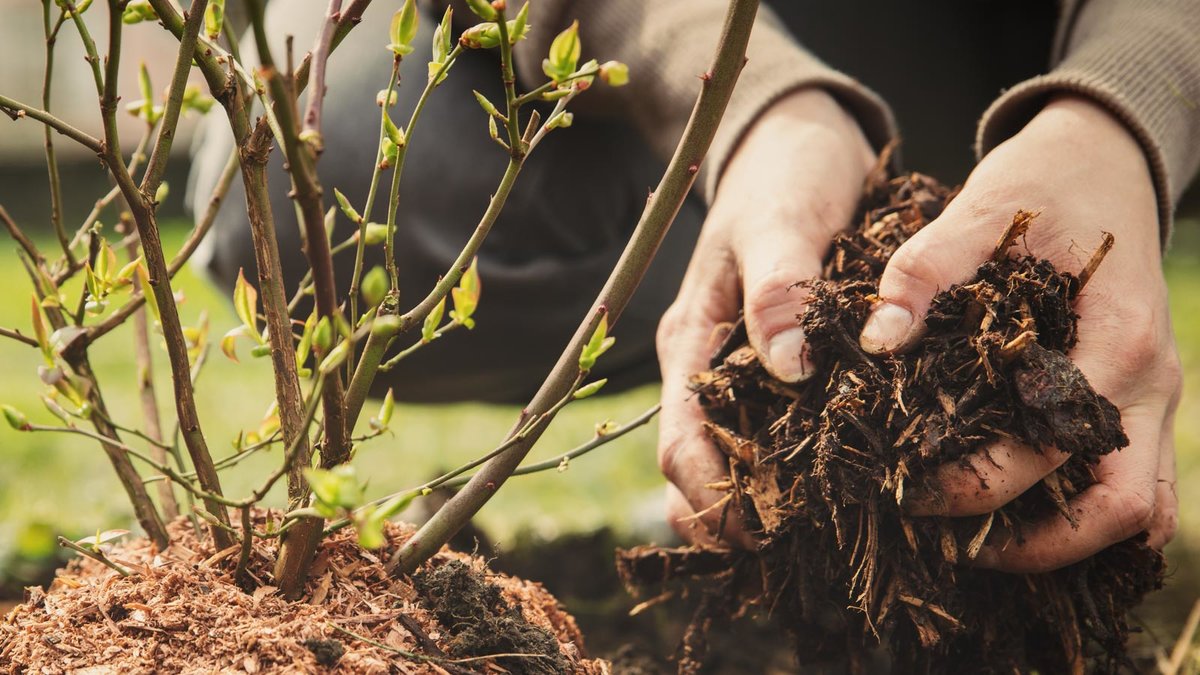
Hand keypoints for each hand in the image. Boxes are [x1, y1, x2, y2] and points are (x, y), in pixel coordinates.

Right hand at [656, 89, 875, 545]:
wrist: (798, 139)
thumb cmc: (784, 174)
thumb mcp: (782, 221)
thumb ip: (781, 290)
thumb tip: (789, 370)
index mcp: (692, 341)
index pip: (679, 442)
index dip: (709, 498)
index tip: (760, 533)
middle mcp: (709, 367)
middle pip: (699, 468)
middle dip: (734, 517)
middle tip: (796, 553)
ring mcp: (742, 368)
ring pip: (737, 459)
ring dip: (763, 502)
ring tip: (820, 538)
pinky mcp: (778, 365)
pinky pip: (777, 431)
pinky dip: (795, 468)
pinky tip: (841, 488)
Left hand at [863, 96, 1179, 571]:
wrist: (1107, 161)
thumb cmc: (1044, 186)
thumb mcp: (980, 210)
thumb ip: (924, 271)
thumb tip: (878, 340)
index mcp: (1117, 340)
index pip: (1054, 447)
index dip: (980, 483)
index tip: (909, 489)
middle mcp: (1150, 383)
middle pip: (1122, 508)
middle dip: (1037, 544)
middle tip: (950, 544)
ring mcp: (1157, 398)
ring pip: (1140, 510)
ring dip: (1071, 542)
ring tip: (983, 546)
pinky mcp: (1141, 401)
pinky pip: (1137, 486)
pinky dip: (1091, 518)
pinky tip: (1024, 521)